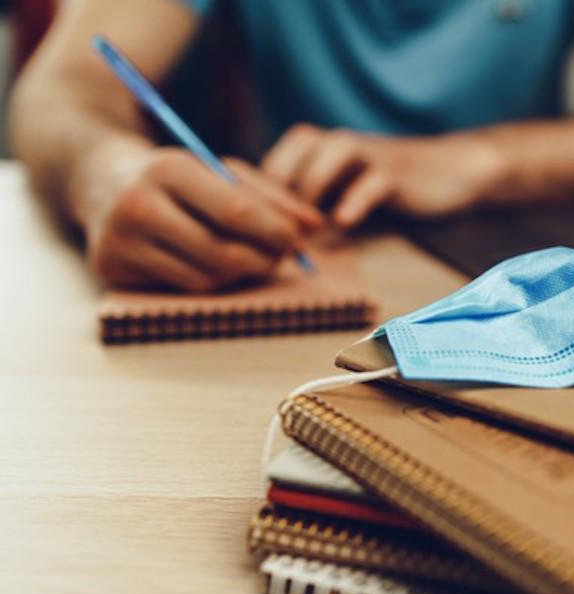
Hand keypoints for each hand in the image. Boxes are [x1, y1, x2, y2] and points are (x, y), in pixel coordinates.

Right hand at [77, 144, 320, 291]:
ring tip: (248, 258)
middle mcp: (138, 204)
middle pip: (222, 253)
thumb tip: (314, 227)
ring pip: (205, 279)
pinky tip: (214, 265)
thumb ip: (273, 197)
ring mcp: (120, 240)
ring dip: (239, 275)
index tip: (299, 241)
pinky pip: (181, 289)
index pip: (235, 211)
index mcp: (169, 169)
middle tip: (282, 257)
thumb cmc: (179, 178)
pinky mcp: (110, 269)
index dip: (274, 232)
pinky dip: (209, 282)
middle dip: (263, 260)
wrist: (103, 181)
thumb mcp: (222, 173)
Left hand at [261, 125, 505, 227]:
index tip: (253, 228)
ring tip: (304, 228)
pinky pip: (371, 181)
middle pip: (296, 149)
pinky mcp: (396, 173)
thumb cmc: (384, 187)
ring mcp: (369, 154)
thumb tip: (268, 237)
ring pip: (329, 155)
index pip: (275, 158)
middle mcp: (339, 142)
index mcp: (321, 146)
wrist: (448, 172)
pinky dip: (355, 200)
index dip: (259, 191)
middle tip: (272, 229)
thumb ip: (308, 204)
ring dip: (310, 188)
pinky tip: (344, 223)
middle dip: (279, 188)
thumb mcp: (341, 190)